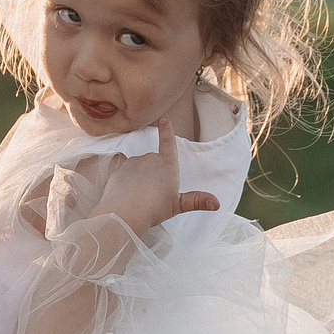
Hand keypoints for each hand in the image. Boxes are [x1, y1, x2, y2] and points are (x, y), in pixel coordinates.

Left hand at [47, 148, 218, 238]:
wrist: (125, 213)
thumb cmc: (154, 209)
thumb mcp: (178, 205)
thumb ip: (196, 201)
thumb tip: (216, 203)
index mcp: (167, 165)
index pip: (168, 143)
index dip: (167, 131)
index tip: (164, 120)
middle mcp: (150, 159)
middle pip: (153, 161)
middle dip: (153, 173)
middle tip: (152, 194)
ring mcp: (132, 162)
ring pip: (137, 164)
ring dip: (137, 174)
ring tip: (137, 195)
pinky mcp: (117, 168)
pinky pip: (119, 164)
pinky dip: (122, 171)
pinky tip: (122, 182)